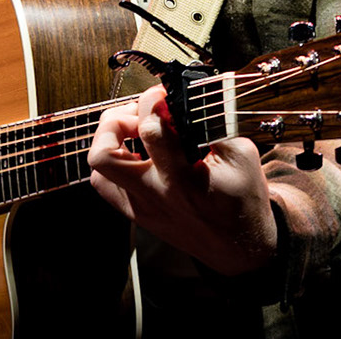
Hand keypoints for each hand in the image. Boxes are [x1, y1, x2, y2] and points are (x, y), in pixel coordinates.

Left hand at [88, 83, 277, 276]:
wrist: (240, 246)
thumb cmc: (242, 200)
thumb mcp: (241, 154)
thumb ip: (210, 124)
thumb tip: (182, 99)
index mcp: (183, 179)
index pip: (151, 127)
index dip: (152, 99)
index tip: (163, 94)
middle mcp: (154, 194)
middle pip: (105, 153)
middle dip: (117, 119)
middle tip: (140, 113)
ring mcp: (141, 207)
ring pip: (99, 169)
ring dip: (110, 141)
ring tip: (134, 131)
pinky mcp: (137, 214)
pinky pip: (106, 185)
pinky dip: (112, 163)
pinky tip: (134, 153)